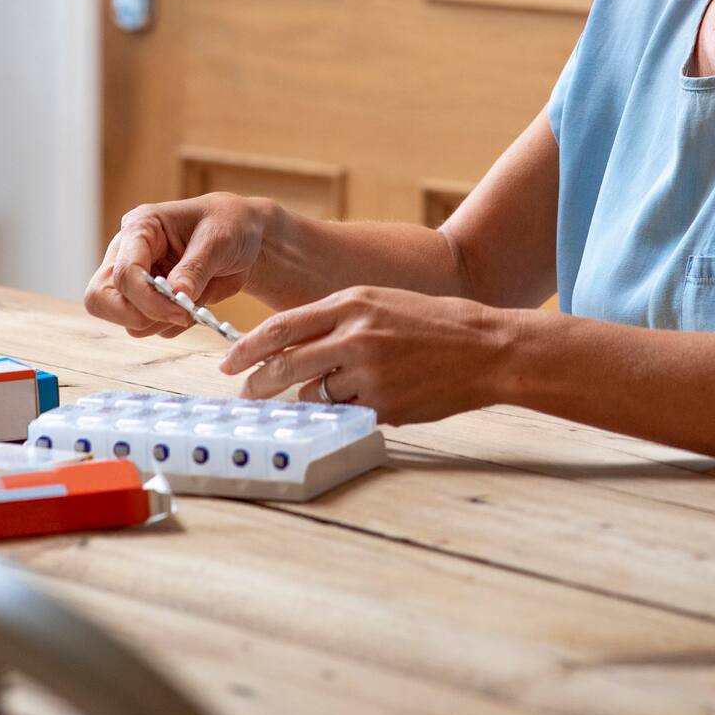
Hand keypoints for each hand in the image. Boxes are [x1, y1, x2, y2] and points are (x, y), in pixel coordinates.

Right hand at [83, 194, 264, 337]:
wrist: (245, 238)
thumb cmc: (230, 225)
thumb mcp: (218, 239)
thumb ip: (195, 268)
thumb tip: (176, 295)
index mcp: (140, 228)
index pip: (124, 272)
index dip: (148, 299)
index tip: (182, 311)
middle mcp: (128, 254)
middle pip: (101, 299)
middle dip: (137, 315)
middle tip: (178, 316)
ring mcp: (135, 281)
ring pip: (126, 320)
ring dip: (161, 322)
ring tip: (196, 304)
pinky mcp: (148, 301)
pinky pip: (149, 328)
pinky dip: (173, 326)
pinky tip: (196, 306)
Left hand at [217, 286, 515, 424]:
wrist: (485, 347)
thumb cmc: (433, 322)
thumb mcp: (380, 303)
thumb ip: (336, 320)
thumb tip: (293, 347)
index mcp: (350, 304)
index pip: (281, 328)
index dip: (248, 348)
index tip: (228, 362)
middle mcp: (354, 336)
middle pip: (285, 367)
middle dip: (260, 385)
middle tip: (248, 394)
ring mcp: (368, 373)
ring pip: (314, 395)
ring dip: (313, 398)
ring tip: (339, 388)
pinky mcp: (383, 405)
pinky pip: (346, 412)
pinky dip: (348, 409)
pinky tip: (370, 397)